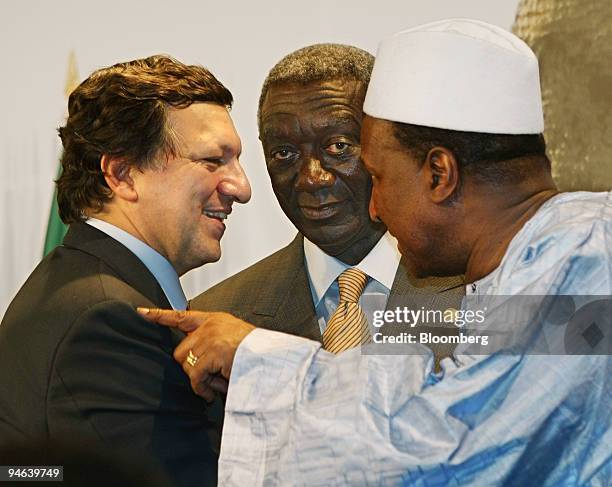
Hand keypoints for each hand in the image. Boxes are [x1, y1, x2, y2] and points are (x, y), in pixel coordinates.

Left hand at [137, 308, 254, 401]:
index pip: (181, 315)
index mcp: (214, 320)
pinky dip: (203, 388)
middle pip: (180, 352)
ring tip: (218, 382)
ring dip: (200, 380)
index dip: (159, 315)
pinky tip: (215, 389)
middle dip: (192, 369)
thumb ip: (212, 343)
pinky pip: (195, 377)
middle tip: (210, 377)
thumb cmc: (256, 353)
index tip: (141, 312)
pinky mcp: (212, 352)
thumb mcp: (232, 339)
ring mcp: (210, 338)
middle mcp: (210, 326)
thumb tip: (191, 363)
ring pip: (186, 366)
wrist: (272, 358)